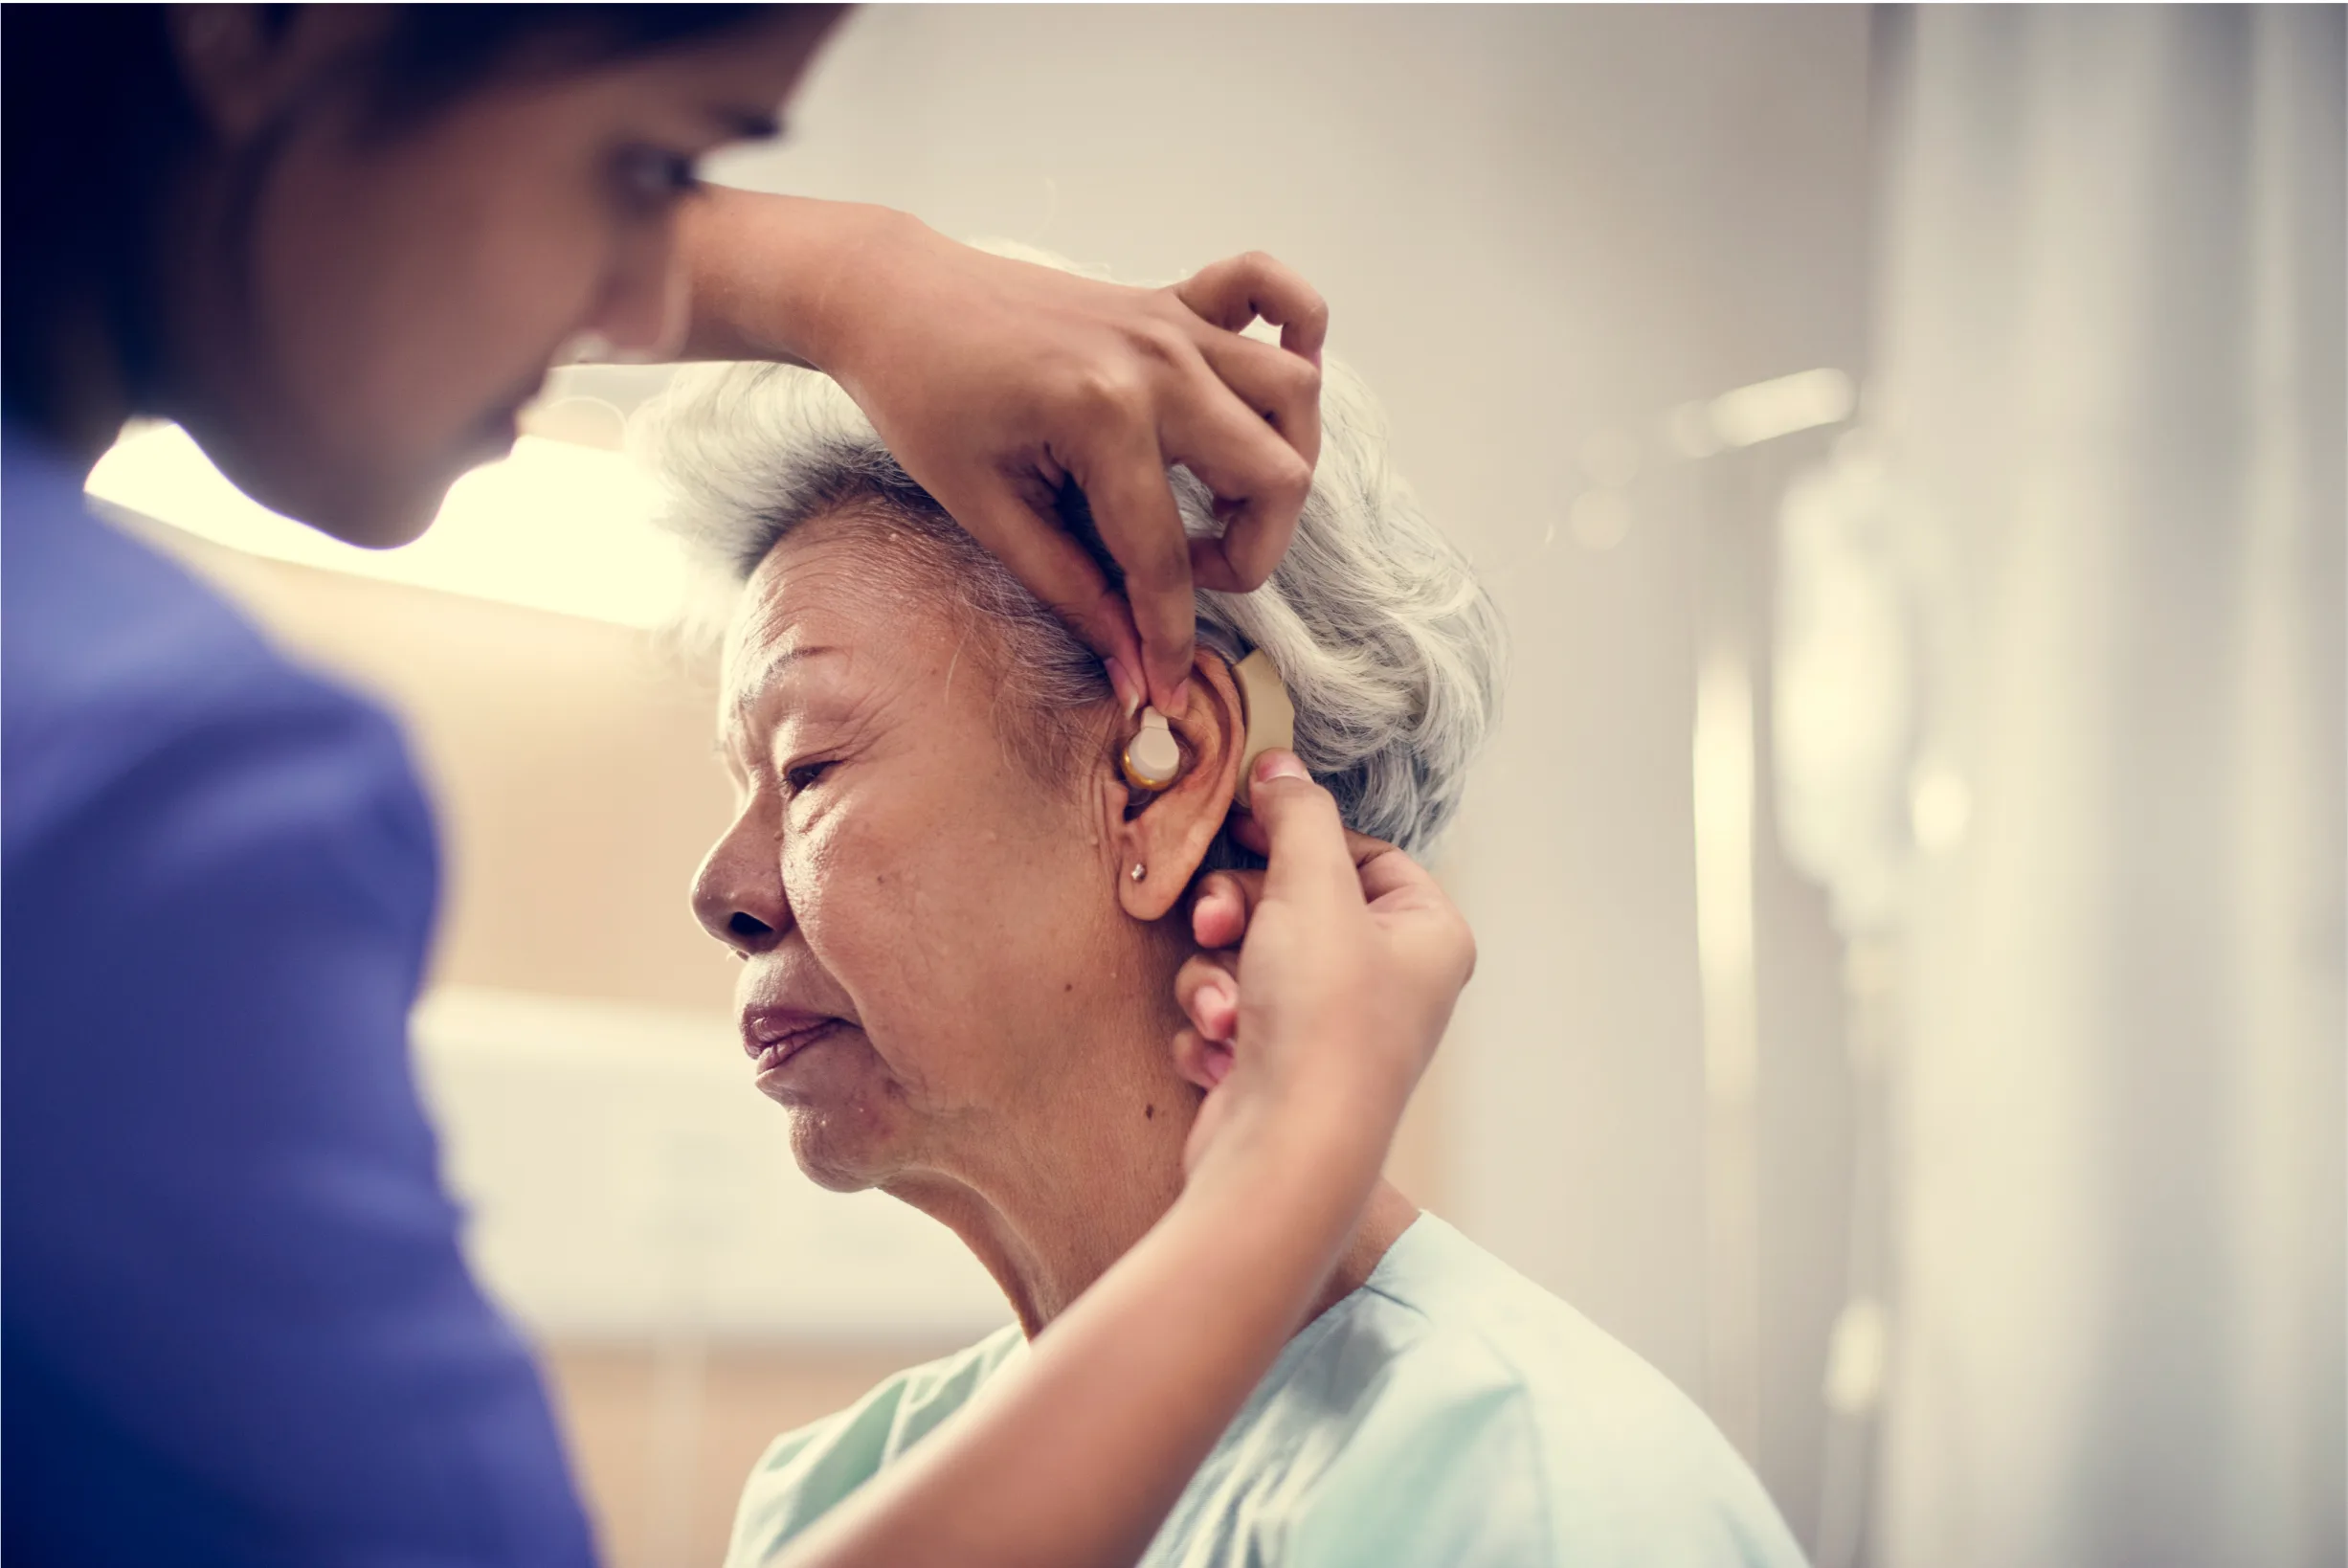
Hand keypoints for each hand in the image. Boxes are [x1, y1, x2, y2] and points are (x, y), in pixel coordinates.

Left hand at [681, 193, 1326, 711]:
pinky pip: (1274, 290)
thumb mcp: (986, 511)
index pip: (1166, 552)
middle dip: (1247, 555)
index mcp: (1104, 413)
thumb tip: (1130, 672)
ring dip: (1280, 464)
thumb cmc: (922, 400)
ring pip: (1294, 396)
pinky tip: (1276, 384)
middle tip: (1183, 573)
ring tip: (1220, 502)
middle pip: (1274, 476)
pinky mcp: (1170, 300)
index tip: (1164, 688)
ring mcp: (1172, 323)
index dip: (1167, 634)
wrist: (893, 297)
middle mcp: (1159, 361)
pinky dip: (1299, 327)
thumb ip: (1072, 593)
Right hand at [1169, 752, 1474, 1180]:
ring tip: (1224, 1011)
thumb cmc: (1321, 1023)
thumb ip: (1296, 816)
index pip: (1364, 851)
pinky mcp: (1279, 1068)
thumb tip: (1280, 766)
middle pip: (1294, 900)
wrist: (1283, 1155)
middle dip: (1238, 912)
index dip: (1299, 834)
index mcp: (1427, 935)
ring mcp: (1333, 1029)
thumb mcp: (1313, 889)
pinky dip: (1214, 1026)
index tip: (1245, 818)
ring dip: (1216, 975)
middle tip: (1215, 922)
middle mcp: (1389, 982)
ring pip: (1247, 956)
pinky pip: (1228, 1012)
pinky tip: (1221, 1053)